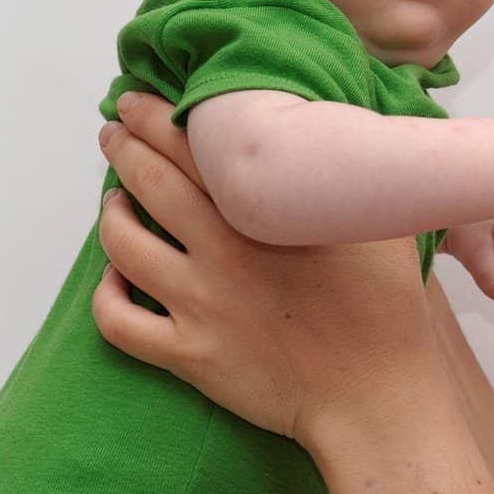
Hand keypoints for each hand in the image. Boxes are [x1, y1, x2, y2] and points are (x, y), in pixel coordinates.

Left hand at [91, 92, 440, 449]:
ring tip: (114, 201)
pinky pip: (118, 322)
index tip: (142, 100)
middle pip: (148, 181)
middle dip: (122, 146)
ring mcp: (199, 304)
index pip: (195, 145)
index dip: (157, 116)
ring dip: (110, 214)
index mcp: (268, 212)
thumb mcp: (382, 222)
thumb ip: (350, 178)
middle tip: (114, 130)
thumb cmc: (387, 308)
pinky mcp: (188, 354)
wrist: (376, 393)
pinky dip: (106, 295)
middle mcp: (223, 250)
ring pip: (122, 244)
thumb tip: (341, 134)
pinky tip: (116, 279)